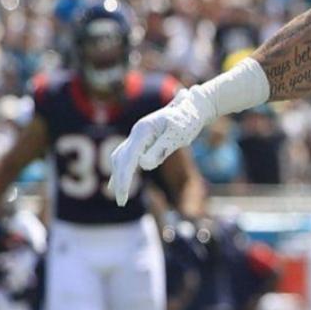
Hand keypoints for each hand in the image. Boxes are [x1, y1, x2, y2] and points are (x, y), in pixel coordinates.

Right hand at [107, 87, 215, 206]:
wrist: (193, 107)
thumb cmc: (188, 120)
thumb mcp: (177, 135)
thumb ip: (160, 149)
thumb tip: (143, 164)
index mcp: (143, 130)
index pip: (128, 158)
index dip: (124, 177)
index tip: (123, 194)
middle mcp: (136, 132)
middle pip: (121, 159)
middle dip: (120, 180)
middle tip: (122, 202)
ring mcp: (138, 136)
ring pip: (120, 158)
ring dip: (118, 176)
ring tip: (120, 197)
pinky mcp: (142, 140)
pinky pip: (126, 156)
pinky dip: (121, 170)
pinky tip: (117, 184)